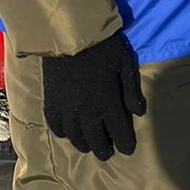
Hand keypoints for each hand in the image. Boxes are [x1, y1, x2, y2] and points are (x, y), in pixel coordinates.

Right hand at [41, 31, 145, 161]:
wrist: (69, 36)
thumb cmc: (103, 47)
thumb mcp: (124, 64)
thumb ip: (131, 90)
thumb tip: (139, 113)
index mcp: (107, 103)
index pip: (118, 132)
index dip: (125, 143)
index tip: (128, 150)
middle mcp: (86, 112)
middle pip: (95, 140)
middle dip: (103, 149)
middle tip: (108, 154)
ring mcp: (66, 110)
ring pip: (75, 137)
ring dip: (83, 144)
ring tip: (89, 147)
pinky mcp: (50, 103)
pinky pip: (56, 126)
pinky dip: (63, 133)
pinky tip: (68, 133)